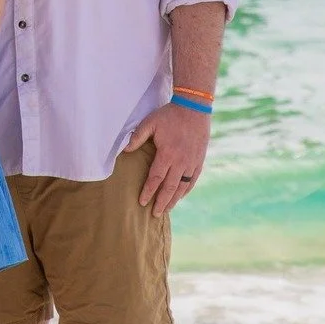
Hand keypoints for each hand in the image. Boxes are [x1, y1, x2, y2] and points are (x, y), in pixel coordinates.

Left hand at [124, 101, 211, 215]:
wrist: (194, 109)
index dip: (148, 191)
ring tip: (166, 210)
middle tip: (154, 214)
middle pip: (169, 188)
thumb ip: (138, 137)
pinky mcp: (199, 162)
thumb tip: (125, 150)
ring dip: (174, 200)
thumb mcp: (150, 122)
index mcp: (167, 154)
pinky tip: (180, 196)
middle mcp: (180, 162)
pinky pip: (192, 181)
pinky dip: (186, 190)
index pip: (155, 178)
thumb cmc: (169, 115)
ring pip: (182, 187)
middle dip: (161, 202)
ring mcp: (191, 163)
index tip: (142, 202)